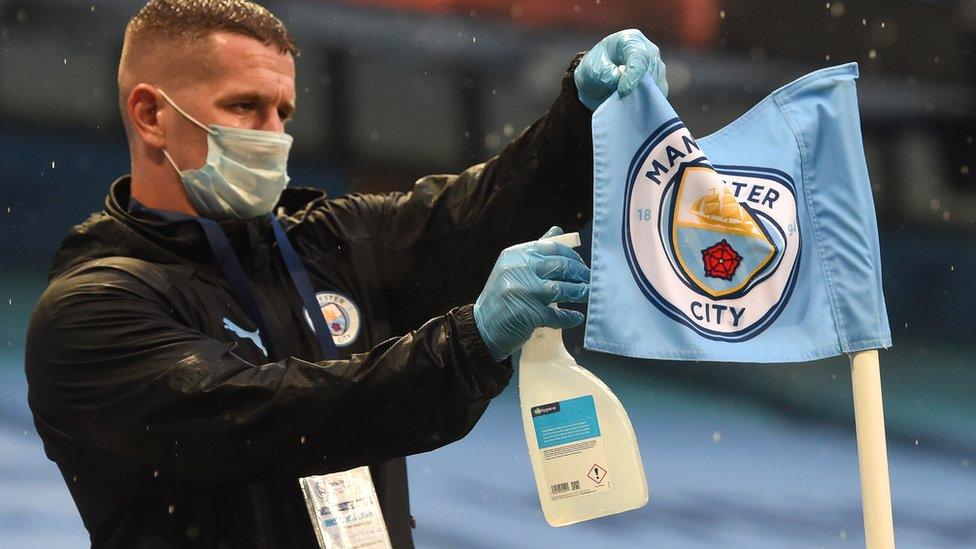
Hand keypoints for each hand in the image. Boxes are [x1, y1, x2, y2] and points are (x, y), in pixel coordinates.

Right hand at [474, 227, 589, 361]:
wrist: (482, 329)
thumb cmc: (502, 297)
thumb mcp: (513, 268)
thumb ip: (536, 251)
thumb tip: (558, 231)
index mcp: (515, 255)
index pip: (552, 248)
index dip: (573, 256)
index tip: (582, 265)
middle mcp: (518, 270)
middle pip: (560, 266)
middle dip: (581, 274)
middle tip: (591, 281)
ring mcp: (523, 292)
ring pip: (562, 289)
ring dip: (580, 293)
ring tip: (588, 295)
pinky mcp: (529, 314)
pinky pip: (557, 315)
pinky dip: (570, 318)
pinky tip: (577, 318)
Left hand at [574, 29, 667, 110]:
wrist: (596, 80)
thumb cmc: (594, 69)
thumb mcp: (592, 68)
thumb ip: (605, 73)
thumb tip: (619, 80)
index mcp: (632, 40)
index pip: (640, 57)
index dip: (633, 76)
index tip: (622, 91)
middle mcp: (649, 51)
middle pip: (652, 71)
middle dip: (638, 88)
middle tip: (622, 101)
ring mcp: (657, 68)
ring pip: (656, 86)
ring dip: (642, 98)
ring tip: (624, 104)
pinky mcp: (659, 85)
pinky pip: (657, 97)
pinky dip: (646, 104)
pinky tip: (631, 107)